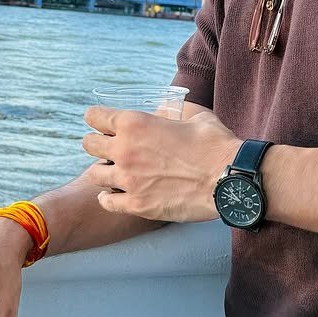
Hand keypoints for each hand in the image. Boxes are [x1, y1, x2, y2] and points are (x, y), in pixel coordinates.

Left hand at [81, 106, 237, 222]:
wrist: (230, 178)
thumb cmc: (215, 144)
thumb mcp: (193, 115)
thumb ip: (171, 112)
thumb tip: (163, 111)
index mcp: (135, 123)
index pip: (94, 116)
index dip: (98, 119)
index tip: (103, 124)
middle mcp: (124, 150)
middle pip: (87, 144)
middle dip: (97, 144)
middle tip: (110, 149)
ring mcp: (128, 179)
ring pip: (94, 174)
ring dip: (104, 171)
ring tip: (116, 174)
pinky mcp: (136, 205)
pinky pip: (106, 202)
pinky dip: (109, 198)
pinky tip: (117, 195)